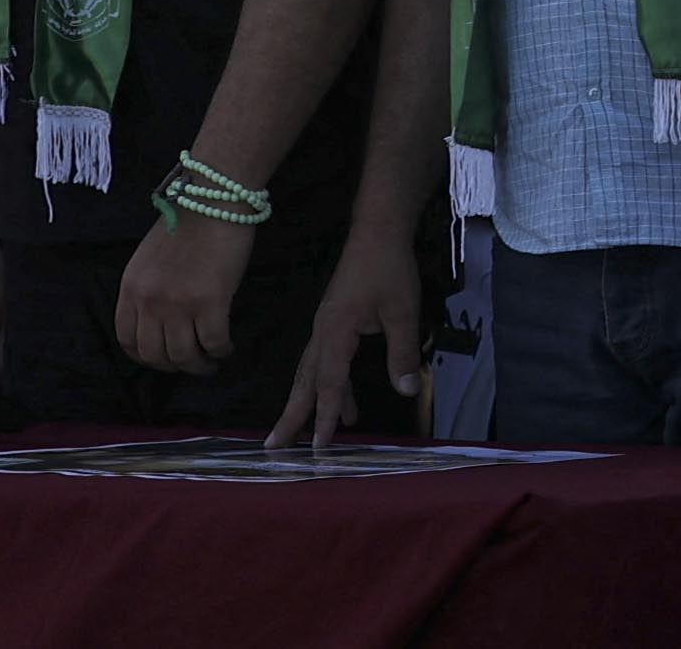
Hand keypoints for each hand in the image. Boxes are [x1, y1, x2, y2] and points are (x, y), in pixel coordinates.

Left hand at [118, 203, 256, 376]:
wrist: (213, 198)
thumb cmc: (187, 220)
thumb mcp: (149, 258)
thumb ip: (149, 288)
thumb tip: (162, 315)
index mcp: (130, 290)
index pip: (127, 340)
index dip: (145, 356)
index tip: (163, 358)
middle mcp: (149, 303)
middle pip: (154, 354)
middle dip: (173, 367)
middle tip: (191, 364)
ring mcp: (178, 305)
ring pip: (183, 356)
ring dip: (198, 366)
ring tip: (211, 362)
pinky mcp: (210, 303)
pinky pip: (214, 342)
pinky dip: (221, 351)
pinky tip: (228, 348)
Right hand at [267, 222, 425, 445]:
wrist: (377, 231)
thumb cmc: (389, 268)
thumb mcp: (403, 311)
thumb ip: (403, 351)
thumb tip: (405, 390)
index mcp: (334, 333)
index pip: (328, 383)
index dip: (325, 415)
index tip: (318, 446)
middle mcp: (322, 334)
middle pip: (304, 383)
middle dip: (291, 416)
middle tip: (275, 449)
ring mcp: (325, 328)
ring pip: (312, 374)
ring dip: (312, 403)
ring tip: (314, 436)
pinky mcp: (334, 323)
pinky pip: (327, 362)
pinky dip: (333, 385)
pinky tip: (348, 402)